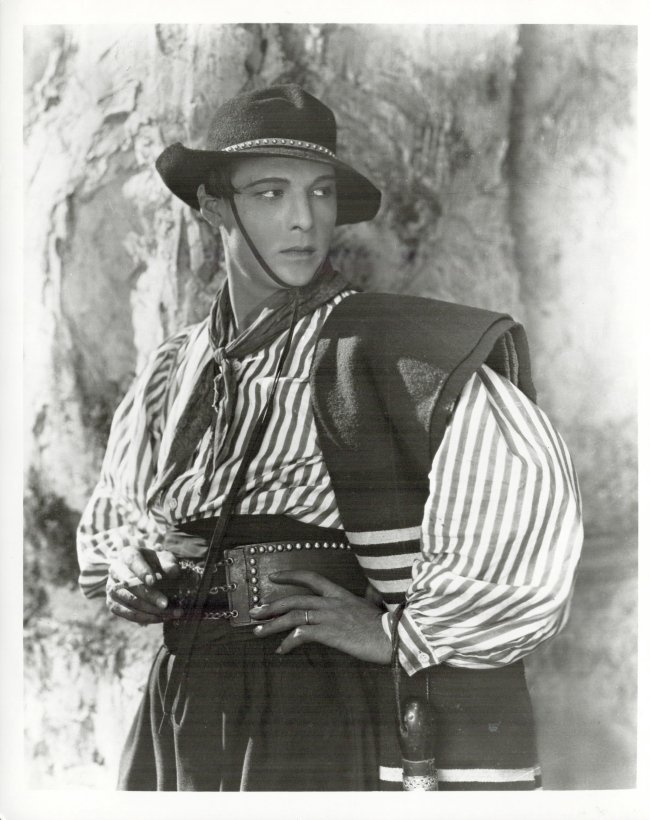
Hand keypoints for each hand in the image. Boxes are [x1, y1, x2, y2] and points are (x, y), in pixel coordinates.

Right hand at [106, 545, 183, 624]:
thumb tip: (172, 571)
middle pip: (129, 584)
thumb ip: (169, 563)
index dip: (142, 571)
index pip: (133, 561)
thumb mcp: (165, 558)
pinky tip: (159, 618)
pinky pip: (127, 614)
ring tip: (168, 614)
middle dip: (149, 595)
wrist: (146, 573)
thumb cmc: (157, 564)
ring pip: (129, 601)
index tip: (153, 581)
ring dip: (149, 610)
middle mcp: (115, 570)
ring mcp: (111, 588)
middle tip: (165, 604)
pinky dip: (144, 618)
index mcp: (128, 554)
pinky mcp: (112, 603)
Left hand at [249, 570, 391, 664]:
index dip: (290, 576)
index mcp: (340, 594)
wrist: (394, 637)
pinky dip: (288, 643)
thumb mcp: (375, 604)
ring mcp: (329, 617)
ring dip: (272, 625)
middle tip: (255, 612)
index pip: (311, 578)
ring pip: (293, 617)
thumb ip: (369, 595)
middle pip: (294, 600)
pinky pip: (301, 636)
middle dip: (271, 606)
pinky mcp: (329, 633)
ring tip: (258, 632)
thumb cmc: (386, 624)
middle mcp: (331, 602)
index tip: (272, 577)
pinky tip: (281, 650)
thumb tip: (372, 589)